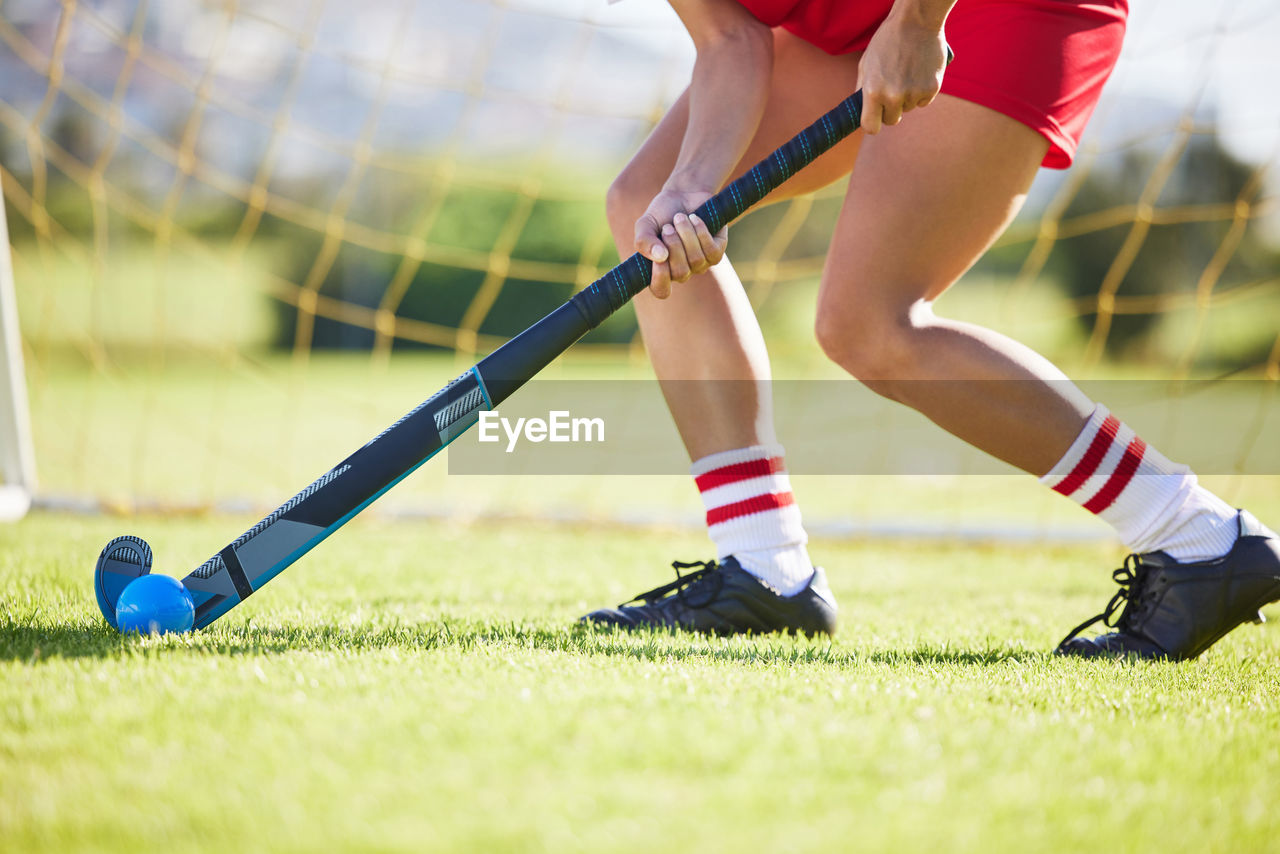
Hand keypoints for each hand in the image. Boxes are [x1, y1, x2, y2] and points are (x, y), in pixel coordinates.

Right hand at [633, 188, 728, 298]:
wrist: (684, 193)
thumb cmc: (662, 213)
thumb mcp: (646, 224)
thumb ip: (644, 241)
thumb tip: (660, 257)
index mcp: (661, 270)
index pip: (661, 290)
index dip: (660, 279)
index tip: (657, 258)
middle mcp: (682, 271)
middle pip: (680, 273)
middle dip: (673, 246)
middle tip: (668, 227)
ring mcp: (701, 264)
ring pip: (696, 260)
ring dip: (686, 235)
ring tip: (680, 218)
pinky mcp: (717, 252)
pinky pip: (711, 251)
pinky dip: (701, 232)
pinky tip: (695, 218)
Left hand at [858, 15, 948, 134]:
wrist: (915, 22)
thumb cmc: (887, 42)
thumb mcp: (866, 64)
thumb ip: (862, 90)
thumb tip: (861, 111)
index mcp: (872, 91)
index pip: (871, 127)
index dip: (873, 125)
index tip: (876, 120)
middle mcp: (893, 96)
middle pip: (891, 120)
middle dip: (890, 110)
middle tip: (893, 90)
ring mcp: (913, 93)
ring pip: (908, 109)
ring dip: (907, 98)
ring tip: (906, 74)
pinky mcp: (932, 88)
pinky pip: (923, 102)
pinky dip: (922, 92)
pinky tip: (919, 73)